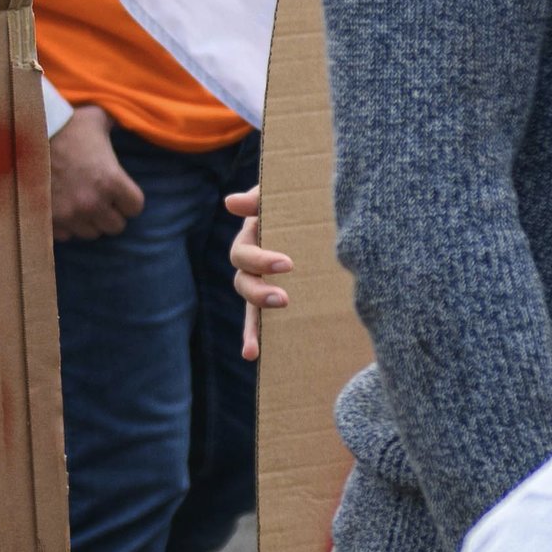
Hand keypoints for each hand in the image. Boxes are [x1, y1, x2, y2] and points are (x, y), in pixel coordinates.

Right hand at [50, 104, 145, 241]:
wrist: (26, 135)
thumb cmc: (65, 125)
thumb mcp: (97, 119)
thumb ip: (116, 124)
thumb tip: (128, 118)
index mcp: (110, 180)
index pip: (135, 207)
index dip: (129, 200)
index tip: (121, 192)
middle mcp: (92, 203)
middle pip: (115, 226)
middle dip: (110, 213)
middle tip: (101, 199)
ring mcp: (69, 215)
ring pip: (91, 233)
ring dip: (90, 221)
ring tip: (82, 204)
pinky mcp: (49, 220)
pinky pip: (67, 235)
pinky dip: (67, 225)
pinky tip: (63, 208)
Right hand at [220, 183, 292, 361]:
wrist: (320, 208)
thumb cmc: (297, 198)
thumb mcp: (279, 195)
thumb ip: (259, 198)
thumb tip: (231, 203)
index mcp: (252, 236)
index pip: (243, 254)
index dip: (260, 260)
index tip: (287, 264)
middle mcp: (253, 262)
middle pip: (243, 282)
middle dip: (259, 293)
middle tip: (283, 299)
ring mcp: (263, 280)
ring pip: (249, 305)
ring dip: (252, 324)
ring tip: (256, 345)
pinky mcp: (277, 296)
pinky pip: (260, 320)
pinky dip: (253, 337)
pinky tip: (250, 355)